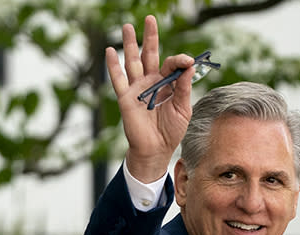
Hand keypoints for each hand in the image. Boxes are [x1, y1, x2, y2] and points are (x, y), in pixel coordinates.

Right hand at [106, 15, 194, 182]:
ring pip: (132, 61)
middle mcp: (151, 82)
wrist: (157, 150)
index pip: (172, 65)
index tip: (188, 60)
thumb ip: (184, 88)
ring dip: (130, 44)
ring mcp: (137, 88)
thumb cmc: (171, 131)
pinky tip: (110, 51)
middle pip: (150, 54)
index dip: (179, 60)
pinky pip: (118, 79)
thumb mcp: (183, 109)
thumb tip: (189, 66)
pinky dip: (113, 65)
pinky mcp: (126, 98)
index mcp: (167, 84)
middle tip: (150, 19)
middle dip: (150, 37)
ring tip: (127, 27)